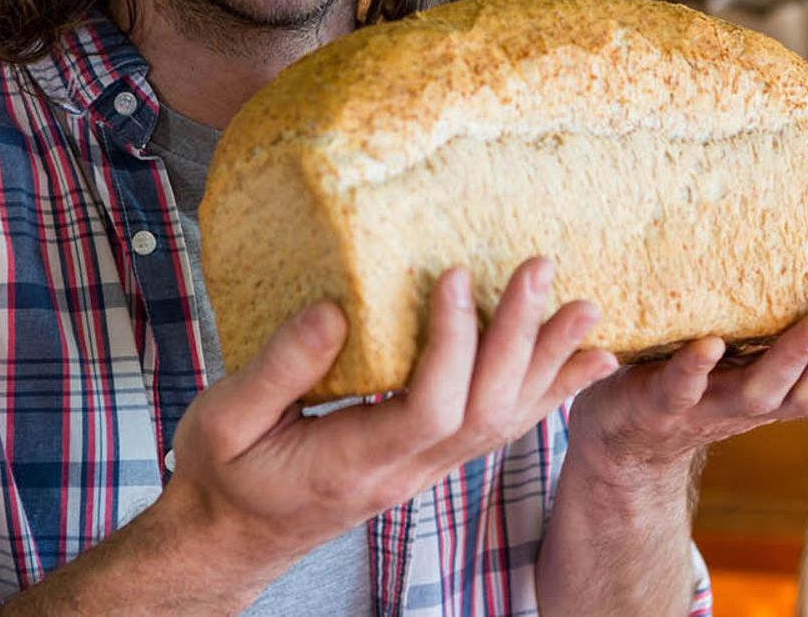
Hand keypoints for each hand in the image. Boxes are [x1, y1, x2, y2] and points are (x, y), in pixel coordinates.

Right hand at [163, 258, 617, 568]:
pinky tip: (577, 364)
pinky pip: (497, 429)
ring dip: (546, 363)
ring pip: (503, 423)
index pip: (429, 407)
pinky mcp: (426, 460)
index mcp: (353, 461)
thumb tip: (332, 311)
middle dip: (519, 337)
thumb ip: (280, 368)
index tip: (454, 274)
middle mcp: (402, 472)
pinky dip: (544, 393)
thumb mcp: (226, 421)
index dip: (452, 343)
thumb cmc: (222, 477)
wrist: (229, 539)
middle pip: (485, 411)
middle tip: (540, 269)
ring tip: (586, 310)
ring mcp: (421, 472)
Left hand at [564, 294, 807, 474]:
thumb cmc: (689, 373)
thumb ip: (768, 314)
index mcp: (780, 389)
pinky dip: (696, 369)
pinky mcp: (660, 405)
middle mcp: (755, 404)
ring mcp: (709, 407)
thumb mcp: (737, 347)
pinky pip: (682, 389)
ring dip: (794, 357)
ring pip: (762, 392)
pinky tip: (709, 343)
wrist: (620, 433)